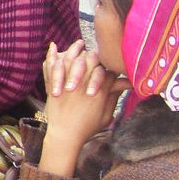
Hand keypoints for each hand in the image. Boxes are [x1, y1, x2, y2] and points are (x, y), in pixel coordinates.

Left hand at [39, 47, 130, 176]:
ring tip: (77, 43)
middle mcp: (83, 84)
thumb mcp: (106, 114)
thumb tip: (127, 83)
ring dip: (73, 50)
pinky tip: (53, 47)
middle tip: (89, 45)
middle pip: (90, 60)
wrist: (65, 136)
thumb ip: (114, 96)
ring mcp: (66, 84)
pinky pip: (51, 67)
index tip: (108, 60)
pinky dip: (51, 57)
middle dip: (91, 51)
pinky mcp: (53, 86)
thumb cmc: (87, 127)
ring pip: (71, 60)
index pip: (107, 70)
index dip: (108, 64)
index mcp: (99, 91)